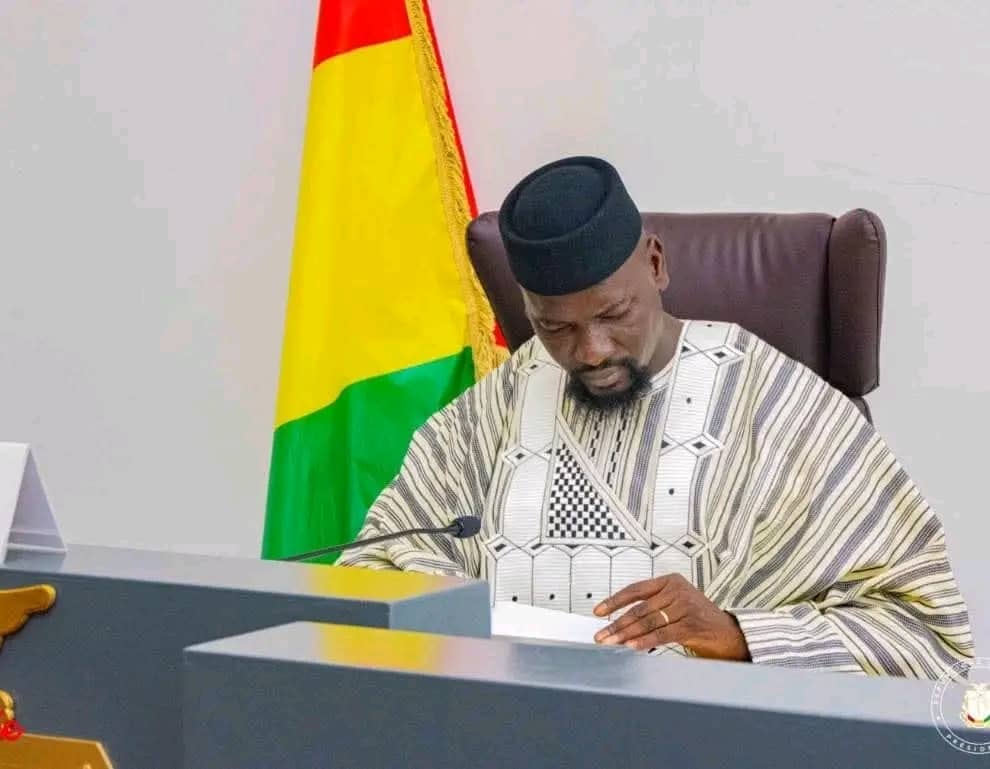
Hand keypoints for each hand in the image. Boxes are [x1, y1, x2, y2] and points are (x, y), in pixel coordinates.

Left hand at [593, 573, 749, 660]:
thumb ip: (653, 607)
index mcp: (670, 581)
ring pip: (648, 622)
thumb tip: (621, 622)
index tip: (598, 611)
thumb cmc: (698, 619)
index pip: (636, 589)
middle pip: (639, 608)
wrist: (729, 633)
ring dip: (626, 634)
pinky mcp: (691, 624)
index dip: (615, 601)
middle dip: (617, 623)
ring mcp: (685, 606)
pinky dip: (645, 641)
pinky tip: (632, 646)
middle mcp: (677, 590)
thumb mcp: (676, 605)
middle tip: (601, 635)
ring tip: (611, 642)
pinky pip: (662, 634)